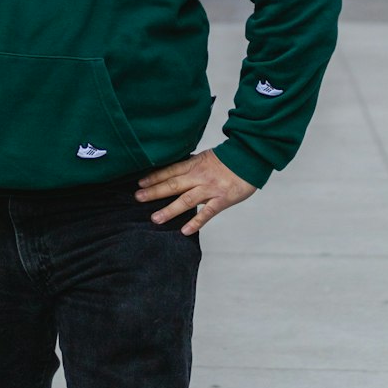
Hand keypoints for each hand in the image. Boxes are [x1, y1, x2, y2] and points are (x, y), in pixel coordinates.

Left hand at [136, 149, 256, 234]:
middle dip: (154, 191)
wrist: (250, 158)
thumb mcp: (206, 157)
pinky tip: (184, 231)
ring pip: (186, 200)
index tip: (140, 183)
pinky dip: (195, 222)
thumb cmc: (228, 159)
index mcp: (194, 165)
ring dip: (169, 210)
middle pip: (173, 184)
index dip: (154, 177)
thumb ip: (191, 165)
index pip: (170, 171)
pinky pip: (207, 213)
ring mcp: (210, 189)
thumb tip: (175, 169)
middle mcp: (199, 177)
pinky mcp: (222, 200)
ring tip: (155, 218)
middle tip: (138, 198)